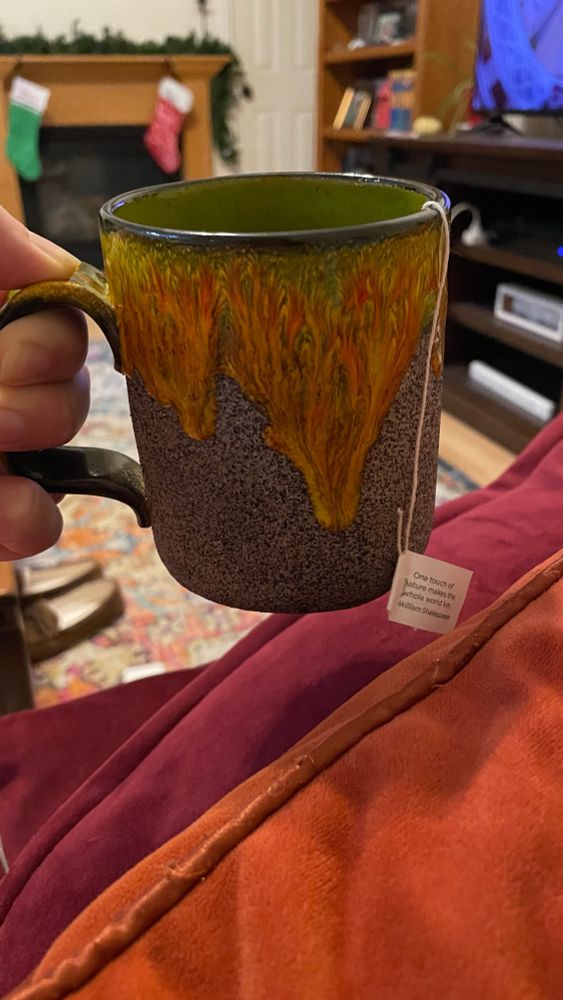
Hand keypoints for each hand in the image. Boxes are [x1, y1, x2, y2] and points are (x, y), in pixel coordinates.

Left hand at [0, 207, 88, 559]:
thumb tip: (55, 266)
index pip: (61, 329)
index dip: (49, 345)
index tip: (7, 354)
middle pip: (70, 400)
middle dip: (35, 406)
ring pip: (61, 465)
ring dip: (33, 457)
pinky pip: (35, 524)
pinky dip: (25, 521)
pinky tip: (5, 513)